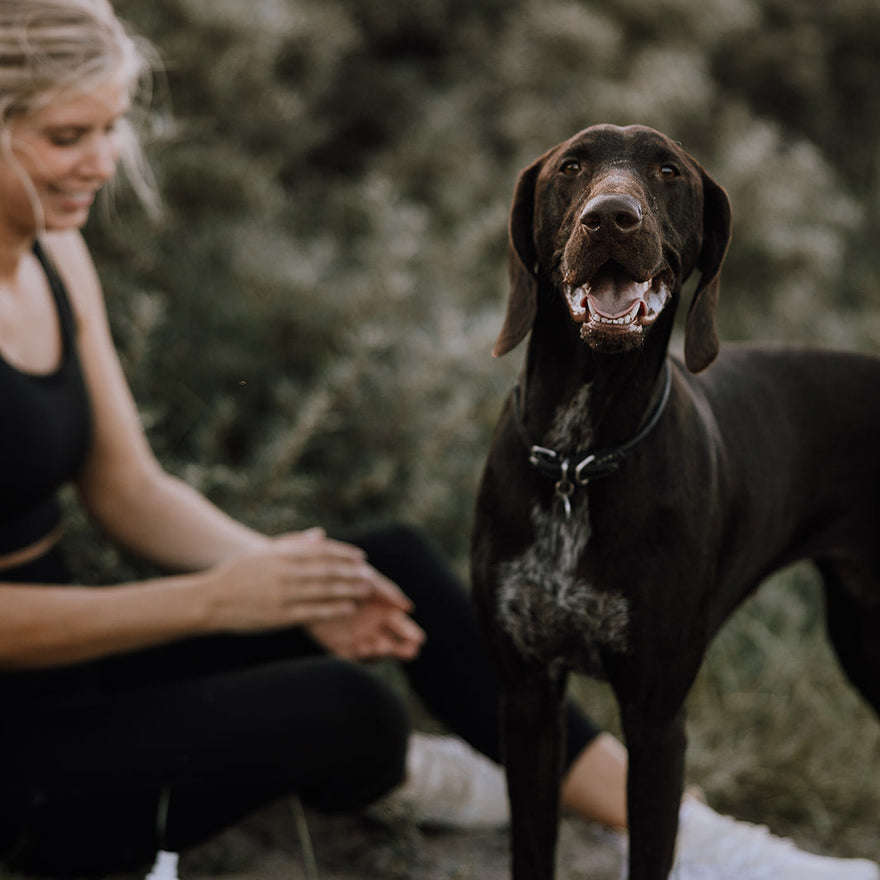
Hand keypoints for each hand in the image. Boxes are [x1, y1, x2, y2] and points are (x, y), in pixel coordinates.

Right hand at [205, 528, 387, 631]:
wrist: (210, 599)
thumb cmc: (238, 573)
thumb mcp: (264, 553)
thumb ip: (293, 543)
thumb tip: (320, 534)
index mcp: (282, 556)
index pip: (321, 552)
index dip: (344, 554)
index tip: (361, 557)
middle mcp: (285, 573)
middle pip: (327, 571)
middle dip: (352, 572)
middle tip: (372, 575)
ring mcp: (283, 595)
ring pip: (324, 590)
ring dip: (349, 589)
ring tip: (367, 591)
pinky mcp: (280, 616)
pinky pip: (313, 612)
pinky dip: (333, 609)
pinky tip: (349, 608)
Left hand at [306, 567, 425, 660]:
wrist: (312, 580)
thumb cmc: (344, 575)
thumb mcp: (368, 578)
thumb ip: (387, 591)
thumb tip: (409, 607)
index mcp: (384, 611)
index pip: (402, 627)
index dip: (411, 634)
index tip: (418, 639)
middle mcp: (373, 627)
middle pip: (393, 644)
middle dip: (402, 649)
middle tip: (410, 651)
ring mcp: (357, 637)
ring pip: (374, 652)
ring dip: (381, 652)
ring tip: (384, 646)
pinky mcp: (338, 645)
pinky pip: (351, 655)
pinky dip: (358, 654)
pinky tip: (362, 648)